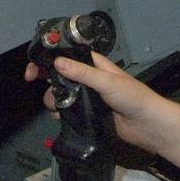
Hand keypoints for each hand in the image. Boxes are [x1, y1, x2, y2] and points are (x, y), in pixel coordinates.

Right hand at [25, 52, 155, 150]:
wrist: (146, 126)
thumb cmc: (133, 97)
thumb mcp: (107, 82)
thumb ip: (82, 73)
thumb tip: (58, 62)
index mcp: (94, 64)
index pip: (67, 55)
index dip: (49, 57)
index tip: (35, 64)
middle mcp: (89, 78)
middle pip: (59, 75)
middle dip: (46, 79)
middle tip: (33, 81)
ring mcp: (87, 97)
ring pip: (60, 93)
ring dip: (53, 99)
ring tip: (56, 107)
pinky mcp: (87, 113)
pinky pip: (67, 110)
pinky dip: (59, 113)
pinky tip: (60, 117)